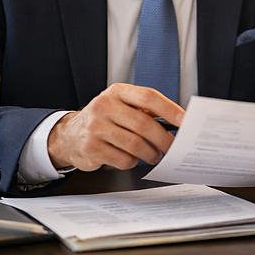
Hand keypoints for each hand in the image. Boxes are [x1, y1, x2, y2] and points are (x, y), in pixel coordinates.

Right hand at [47, 83, 185, 171]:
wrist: (69, 134)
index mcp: (117, 92)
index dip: (169, 109)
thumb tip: (177, 122)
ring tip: (154, 156)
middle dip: (164, 139)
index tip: (185, 121)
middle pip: (143, 124)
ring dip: (150, 154)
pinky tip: (132, 158)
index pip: (148, 97)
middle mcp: (104, 106)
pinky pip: (123, 159)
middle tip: (173, 147)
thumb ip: (145, 110)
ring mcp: (96, 127)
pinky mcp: (91, 147)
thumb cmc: (104, 119)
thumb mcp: (120, 105)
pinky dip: (133, 162)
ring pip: (135, 145)